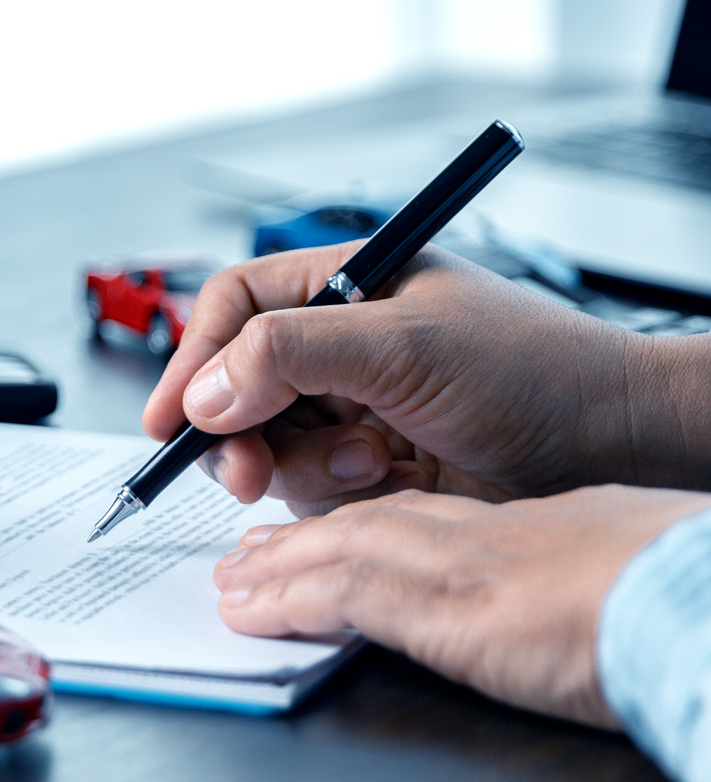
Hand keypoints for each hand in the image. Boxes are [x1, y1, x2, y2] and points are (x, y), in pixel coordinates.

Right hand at [142, 246, 705, 515]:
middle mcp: (338, 345)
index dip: (192, 358)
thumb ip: (290, 356)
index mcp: (343, 285)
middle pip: (235, 385)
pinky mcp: (370, 467)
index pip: (235, 307)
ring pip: (267, 444)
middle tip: (246, 469)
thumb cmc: (532, 371)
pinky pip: (307, 489)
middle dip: (238, 430)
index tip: (169, 419)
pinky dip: (334, 495)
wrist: (613, 448)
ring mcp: (352, 407)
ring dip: (303, 466)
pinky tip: (392, 481)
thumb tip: (203, 392)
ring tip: (373, 465)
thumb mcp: (402, 345)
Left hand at [211, 484, 710, 725]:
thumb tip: (576, 593)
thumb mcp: (627, 567)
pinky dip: (287, 599)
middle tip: (252, 553)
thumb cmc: (685, 584)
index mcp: (530, 525)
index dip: (370, 523)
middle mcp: (482, 534)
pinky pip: (341, 592)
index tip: (331, 534)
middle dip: (307, 541)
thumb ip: (578, 569)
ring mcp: (456, 565)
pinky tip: (250, 611)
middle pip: (372, 525)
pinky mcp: (439, 605)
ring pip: (341, 551)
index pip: (428, 515)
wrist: (699, 598)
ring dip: (279, 569)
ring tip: (233, 583)